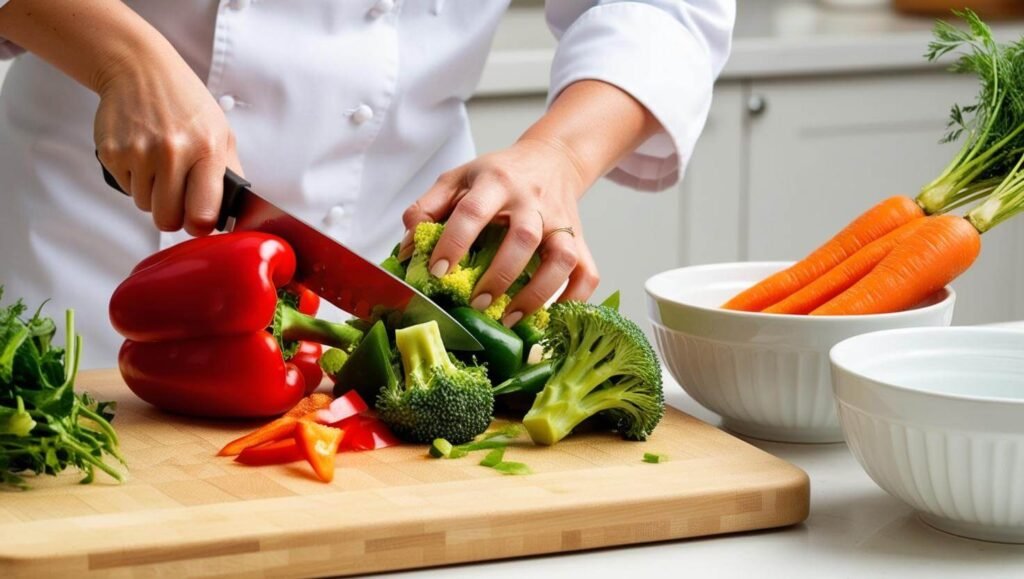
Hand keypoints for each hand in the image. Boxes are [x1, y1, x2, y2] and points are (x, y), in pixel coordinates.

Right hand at [94, 49, 240, 235]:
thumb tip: (234, 212)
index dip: (200, 225)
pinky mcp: (111, 153)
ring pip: (144, 206)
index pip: (202, 213)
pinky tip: (141, 154)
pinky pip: (125, 188)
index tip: (199, 220)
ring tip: (159, 165)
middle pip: (167, 220)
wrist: (140, 69)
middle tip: (177, 196)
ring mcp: (138, 153)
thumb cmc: (186, 103)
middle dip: (173, 214)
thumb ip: (229, 173)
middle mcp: (171, 152)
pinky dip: (133, 179)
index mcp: (206, 149)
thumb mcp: (221, 131)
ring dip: (152, 194)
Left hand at [400, 138, 599, 326]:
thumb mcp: (457, 178)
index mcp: (496, 181)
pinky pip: (588, 273)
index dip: (453, 242)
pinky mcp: (581, 240)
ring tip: (511, 318)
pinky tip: (551, 317)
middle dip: (500, 274)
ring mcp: (561, 221)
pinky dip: (575, 298)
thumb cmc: (497, 175)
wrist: (550, 160)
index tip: (436, 272)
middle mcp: (532, 201)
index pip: (472, 210)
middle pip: (524, 236)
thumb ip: (427, 208)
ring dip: (538, 292)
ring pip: (562, 257)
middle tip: (477, 303)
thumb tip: (406, 250)